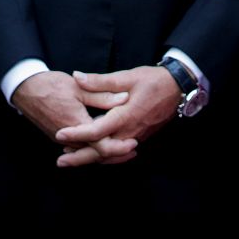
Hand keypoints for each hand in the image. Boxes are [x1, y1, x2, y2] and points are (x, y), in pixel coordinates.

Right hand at [10, 69, 126, 165]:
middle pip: (96, 154)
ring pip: (88, 152)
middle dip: (116, 154)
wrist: (25, 89)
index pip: (102, 146)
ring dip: (105, 152)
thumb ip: (102, 95)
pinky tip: (103, 142)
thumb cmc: (51, 86)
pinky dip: (93, 148)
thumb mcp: (79, 87)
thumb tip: (125, 98)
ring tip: (124, 148)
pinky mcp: (60, 136)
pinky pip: (80, 147)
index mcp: (77, 125)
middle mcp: (70, 137)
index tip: (134, 143)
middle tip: (134, 150)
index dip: (119, 147)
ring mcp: (63, 139)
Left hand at [53, 66, 181, 167]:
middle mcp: (130, 131)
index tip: (59, 135)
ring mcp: (136, 136)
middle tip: (60, 161)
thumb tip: (77, 77)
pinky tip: (94, 153)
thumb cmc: (153, 81)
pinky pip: (119, 151)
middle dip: (80, 158)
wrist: (178, 88)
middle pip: (102, 150)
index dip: (77, 134)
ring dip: (91, 158)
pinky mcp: (140, 136)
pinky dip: (105, 155)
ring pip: (111, 154)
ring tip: (71, 159)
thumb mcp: (127, 76)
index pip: (96, 130)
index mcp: (125, 116)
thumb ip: (101, 80)